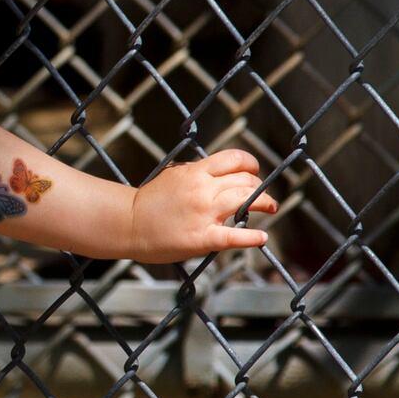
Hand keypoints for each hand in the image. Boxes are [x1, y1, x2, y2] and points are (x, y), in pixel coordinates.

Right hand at [126, 151, 278, 263]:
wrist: (128, 224)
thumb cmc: (149, 202)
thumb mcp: (173, 176)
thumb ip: (197, 173)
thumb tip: (218, 171)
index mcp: (195, 172)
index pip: (234, 159)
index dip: (250, 164)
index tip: (254, 171)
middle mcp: (203, 189)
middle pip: (245, 180)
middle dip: (259, 185)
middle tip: (261, 195)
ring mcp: (204, 213)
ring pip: (246, 200)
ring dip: (265, 203)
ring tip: (271, 207)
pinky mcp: (202, 238)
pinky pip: (233, 236)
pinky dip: (252, 237)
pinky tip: (262, 237)